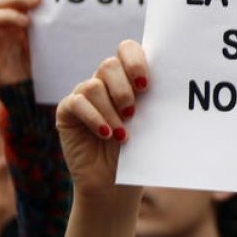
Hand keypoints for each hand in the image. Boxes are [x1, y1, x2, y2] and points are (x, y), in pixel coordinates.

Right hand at [56, 39, 147, 199]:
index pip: (127, 50)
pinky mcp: (67, 112)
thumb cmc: (137, 154)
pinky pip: (77, 103)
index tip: (145, 84)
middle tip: (133, 113)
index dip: (135, 60)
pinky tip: (106, 134)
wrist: (115, 186)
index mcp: (127, 79)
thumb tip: (168, 83)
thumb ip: (152, 100)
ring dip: (111, 111)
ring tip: (122, 134)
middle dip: (123, 88)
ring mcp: (84, 96)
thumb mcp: (149, 124)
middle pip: (109, 65)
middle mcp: (104, 83)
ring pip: (94, 86)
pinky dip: (94, 118)